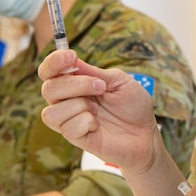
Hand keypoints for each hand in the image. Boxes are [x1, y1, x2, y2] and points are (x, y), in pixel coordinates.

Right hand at [39, 49, 159, 172]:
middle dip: (75, 84)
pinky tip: (97, 125)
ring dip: (79, 106)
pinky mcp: (77, 139)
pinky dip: (86, 122)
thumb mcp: (119, 81)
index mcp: (75, 84)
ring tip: (97, 109)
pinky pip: (68, 129)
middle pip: (48, 90)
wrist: (146, 132)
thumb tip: (72, 61)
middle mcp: (67, 102)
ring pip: (51, 112)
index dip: (54, 62)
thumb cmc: (133, 105)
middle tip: (101, 87)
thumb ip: (94, 72)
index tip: (71, 56)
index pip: (49, 72)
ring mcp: (70, 121)